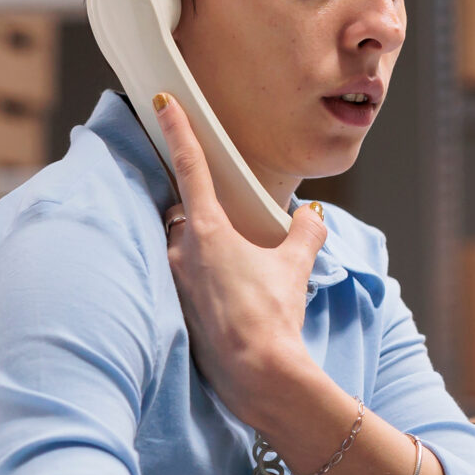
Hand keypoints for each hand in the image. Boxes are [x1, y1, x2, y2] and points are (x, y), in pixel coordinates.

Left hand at [153, 91, 327, 423]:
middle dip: (199, 212)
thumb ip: (305, 233)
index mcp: (207, 231)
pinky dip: (199, 278)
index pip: (189, 166)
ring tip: (234, 270)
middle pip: (180, 213)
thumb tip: (313, 215)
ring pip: (178, 247)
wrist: (258, 374)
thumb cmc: (274, 316)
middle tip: (230, 224)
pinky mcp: (173, 309)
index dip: (177, 129)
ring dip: (199, 248)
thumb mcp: (296, 267)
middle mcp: (181, 251)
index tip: (161, 101)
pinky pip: (179, 278)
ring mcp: (172, 281)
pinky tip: (226, 299)